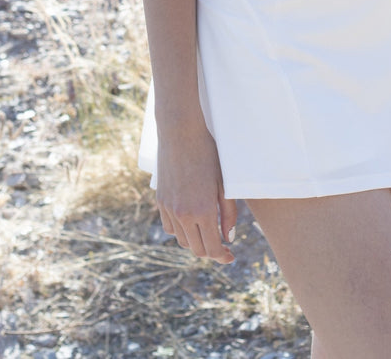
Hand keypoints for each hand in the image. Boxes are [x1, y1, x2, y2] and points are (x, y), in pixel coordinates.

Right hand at [155, 121, 237, 264]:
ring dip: (195, 241)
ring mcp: (169, 209)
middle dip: (211, 251)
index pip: (212, 248)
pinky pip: (169, 227)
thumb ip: (228, 213)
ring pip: (182, 240)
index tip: (230, 256)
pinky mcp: (160, 201)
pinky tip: (190, 222)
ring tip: (207, 232)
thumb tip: (229, 237)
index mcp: (202, 210)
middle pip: (196, 249)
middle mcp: (183, 214)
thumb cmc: (208, 154)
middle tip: (222, 246)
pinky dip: (181, 231)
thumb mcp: (223, 184)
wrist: (181, 133)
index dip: (222, 256)